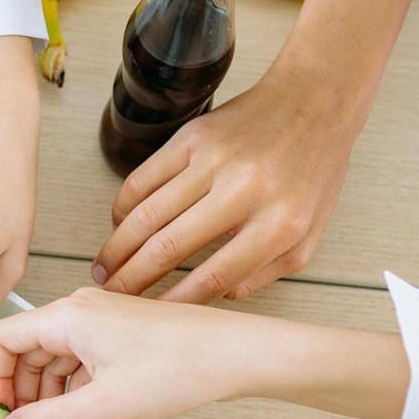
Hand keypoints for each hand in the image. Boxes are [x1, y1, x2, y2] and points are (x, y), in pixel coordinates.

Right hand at [0, 287, 272, 418]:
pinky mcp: (122, 338)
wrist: (236, 356)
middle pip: (29, 355)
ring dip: (53, 408)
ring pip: (57, 367)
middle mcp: (81, 313)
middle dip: (26, 401)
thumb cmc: (181, 366)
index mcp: (68, 317)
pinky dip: (78, 402)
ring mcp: (103, 325)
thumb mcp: (103, 405)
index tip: (0, 412)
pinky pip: (84, 370)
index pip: (3, 339)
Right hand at [94, 68, 359, 302]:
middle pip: (169, 247)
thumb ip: (267, 272)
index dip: (174, 303)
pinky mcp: (192, 136)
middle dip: (131, 280)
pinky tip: (119, 226)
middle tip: (113, 297)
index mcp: (279, 224)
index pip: (213, 278)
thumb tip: (219, 296)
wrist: (314, 102)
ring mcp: (214, 160)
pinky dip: (123, 207)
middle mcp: (244, 190)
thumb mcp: (309, 235)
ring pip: (147, 215)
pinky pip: (143, 178)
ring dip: (117, 249)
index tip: (151, 316)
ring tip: (104, 269)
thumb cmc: (312, 171)